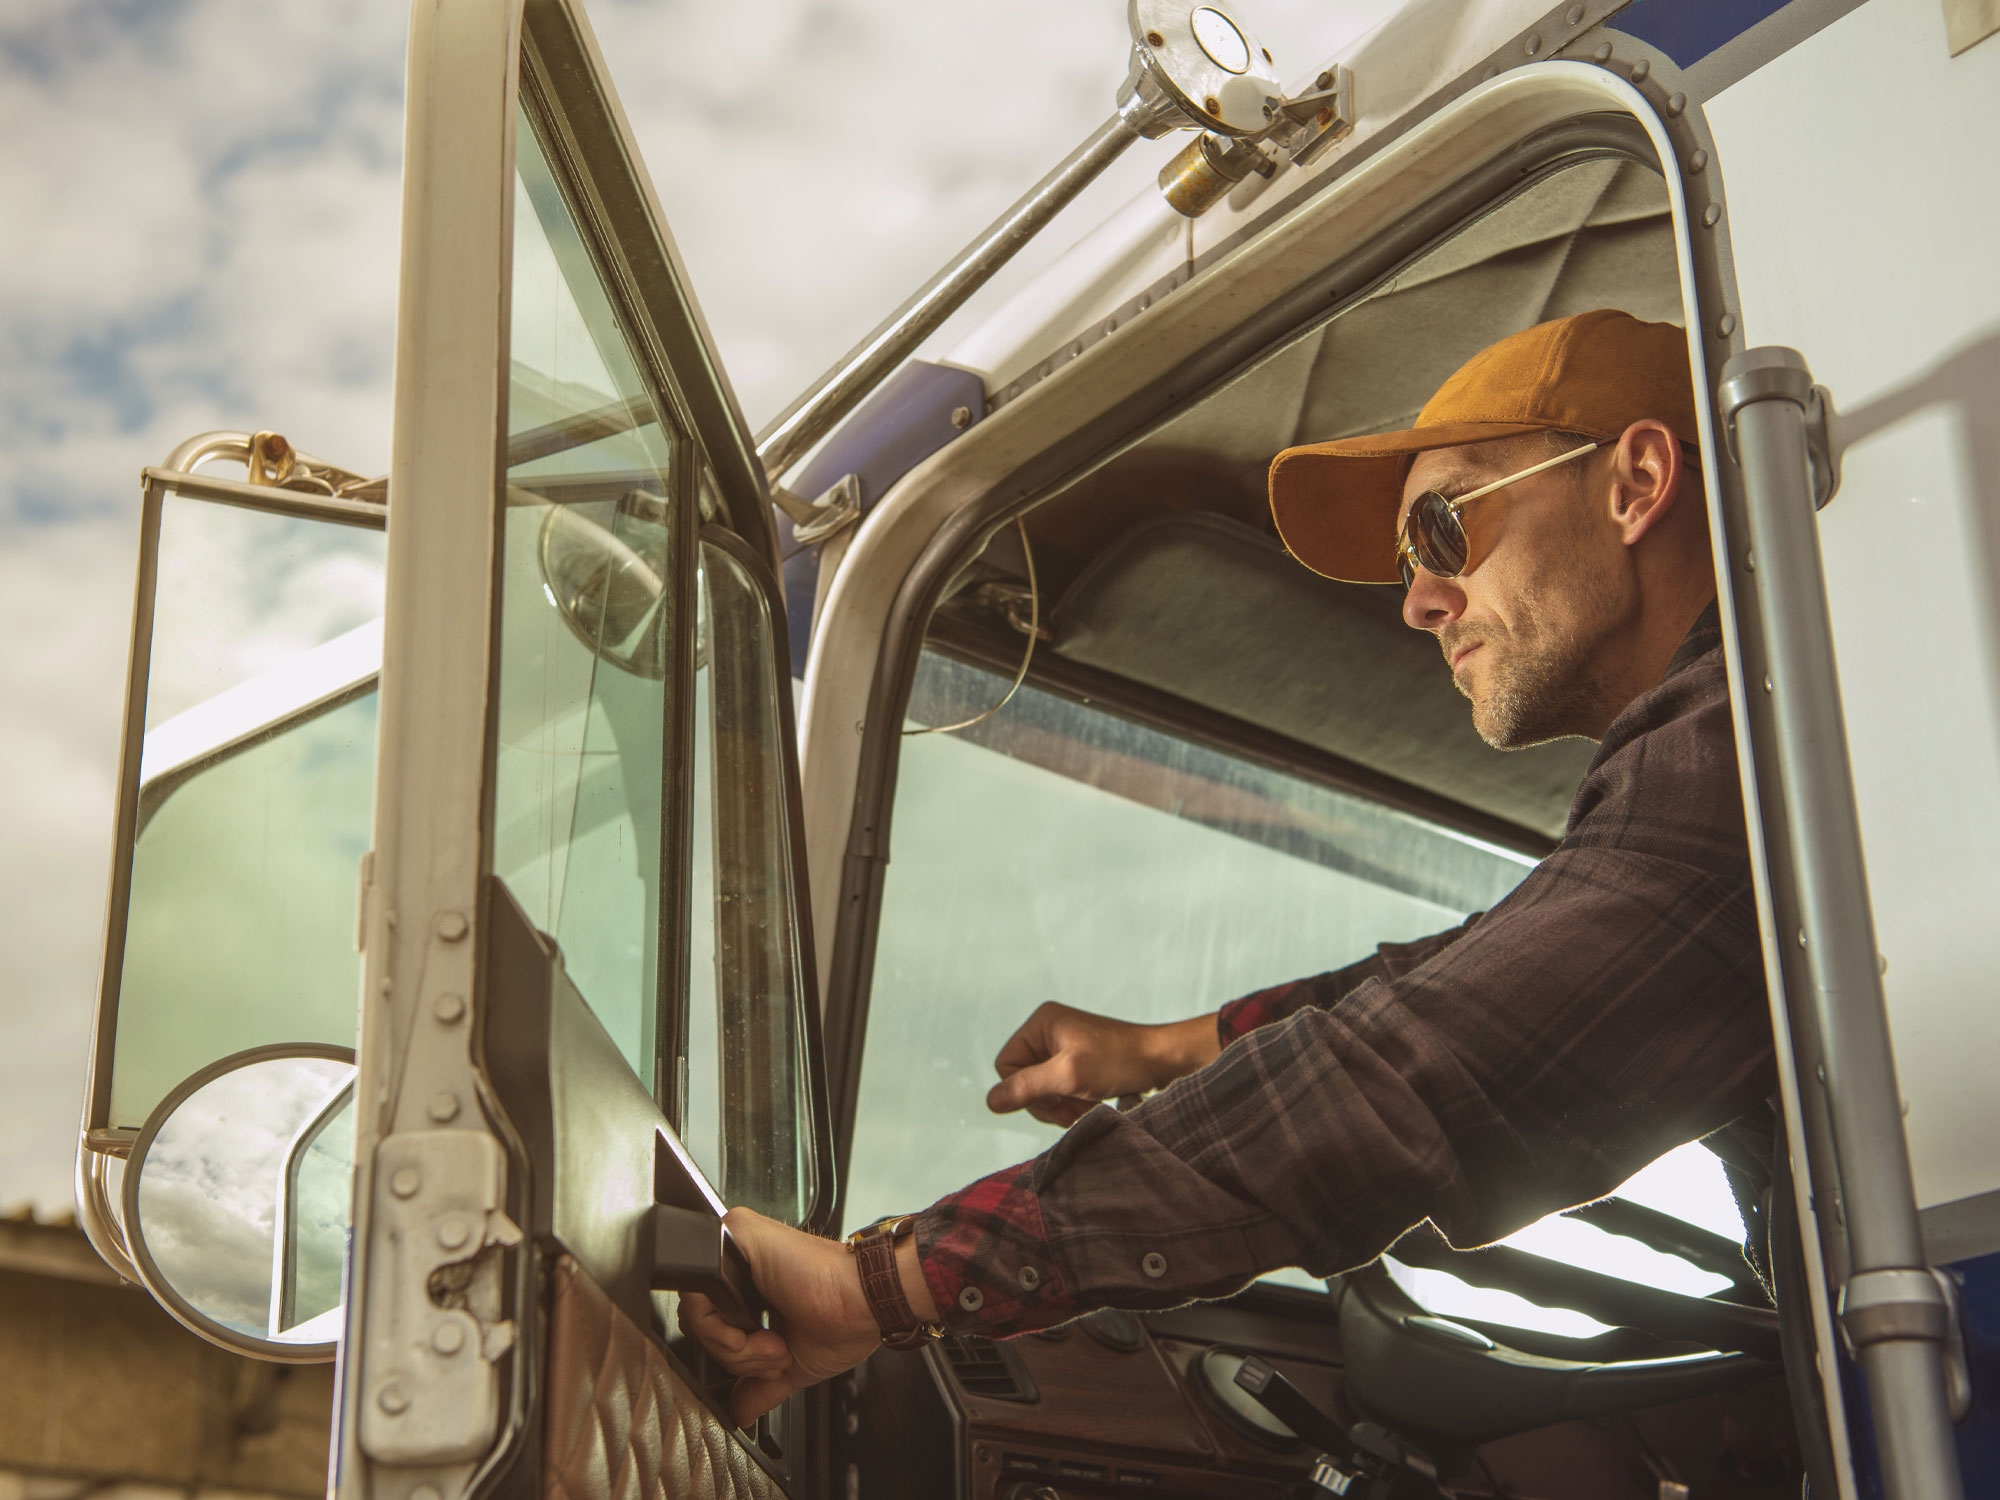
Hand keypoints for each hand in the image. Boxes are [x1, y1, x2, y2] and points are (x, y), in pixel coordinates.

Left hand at [677, 1208, 886, 1427]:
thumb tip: (742, 1412)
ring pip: (697, 1314)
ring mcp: (738, 1249)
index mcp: (756, 1289)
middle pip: (701, 1324)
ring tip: (775, 1344)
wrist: (866, 1302)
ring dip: (738, 1349)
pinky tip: (761, 1332)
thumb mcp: (794, 1364)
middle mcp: (744, 1265)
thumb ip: (760, 1385)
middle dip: (739, 1357)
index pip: (714, 1325)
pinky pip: (698, 1291)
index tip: (773, 1360)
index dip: (738, 1355)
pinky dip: (722, 1329)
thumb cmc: (846, 1320)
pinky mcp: (736, 1235)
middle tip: (776, 1353)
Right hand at [986, 1001, 1220, 1126]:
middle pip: (1022, 1078)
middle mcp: (1048, 1031)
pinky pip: (1058, 1088)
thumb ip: (1027, 1087)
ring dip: (1060, 1104)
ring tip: (1085, 1106)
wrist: (1162, 1061)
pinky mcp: (1077, 1061)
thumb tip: (990, 1102)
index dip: (1024, 1089)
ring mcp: (1063, 1046)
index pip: (1005, 1065)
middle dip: (1045, 1100)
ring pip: (1040, 1088)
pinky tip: (1090, 1103)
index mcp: (1041, 1023)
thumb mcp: (1068, 1075)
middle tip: (1072, 1108)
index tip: (1055, 1099)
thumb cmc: (1118, 1062)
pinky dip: (1070, 1101)